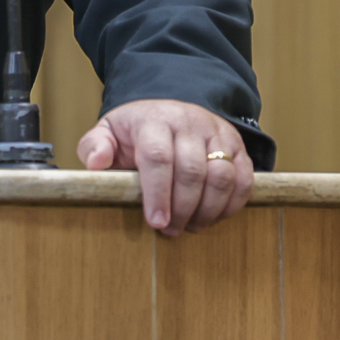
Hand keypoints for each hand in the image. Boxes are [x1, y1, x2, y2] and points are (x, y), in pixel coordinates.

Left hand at [76, 99, 254, 235]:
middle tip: (170, 230)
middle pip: (191, 170)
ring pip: (222, 176)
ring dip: (208, 210)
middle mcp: (188, 122)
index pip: (158, 157)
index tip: (155, 222)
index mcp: (153, 120)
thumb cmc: (135, 131)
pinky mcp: (237, 146)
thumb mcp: (108, 132)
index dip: (157, 193)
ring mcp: (217, 133)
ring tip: (190, 226)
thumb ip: (94, 146)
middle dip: (182, 208)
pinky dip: (232, 205)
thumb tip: (95, 163)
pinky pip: (244, 179)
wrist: (169, 109)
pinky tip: (212, 216)